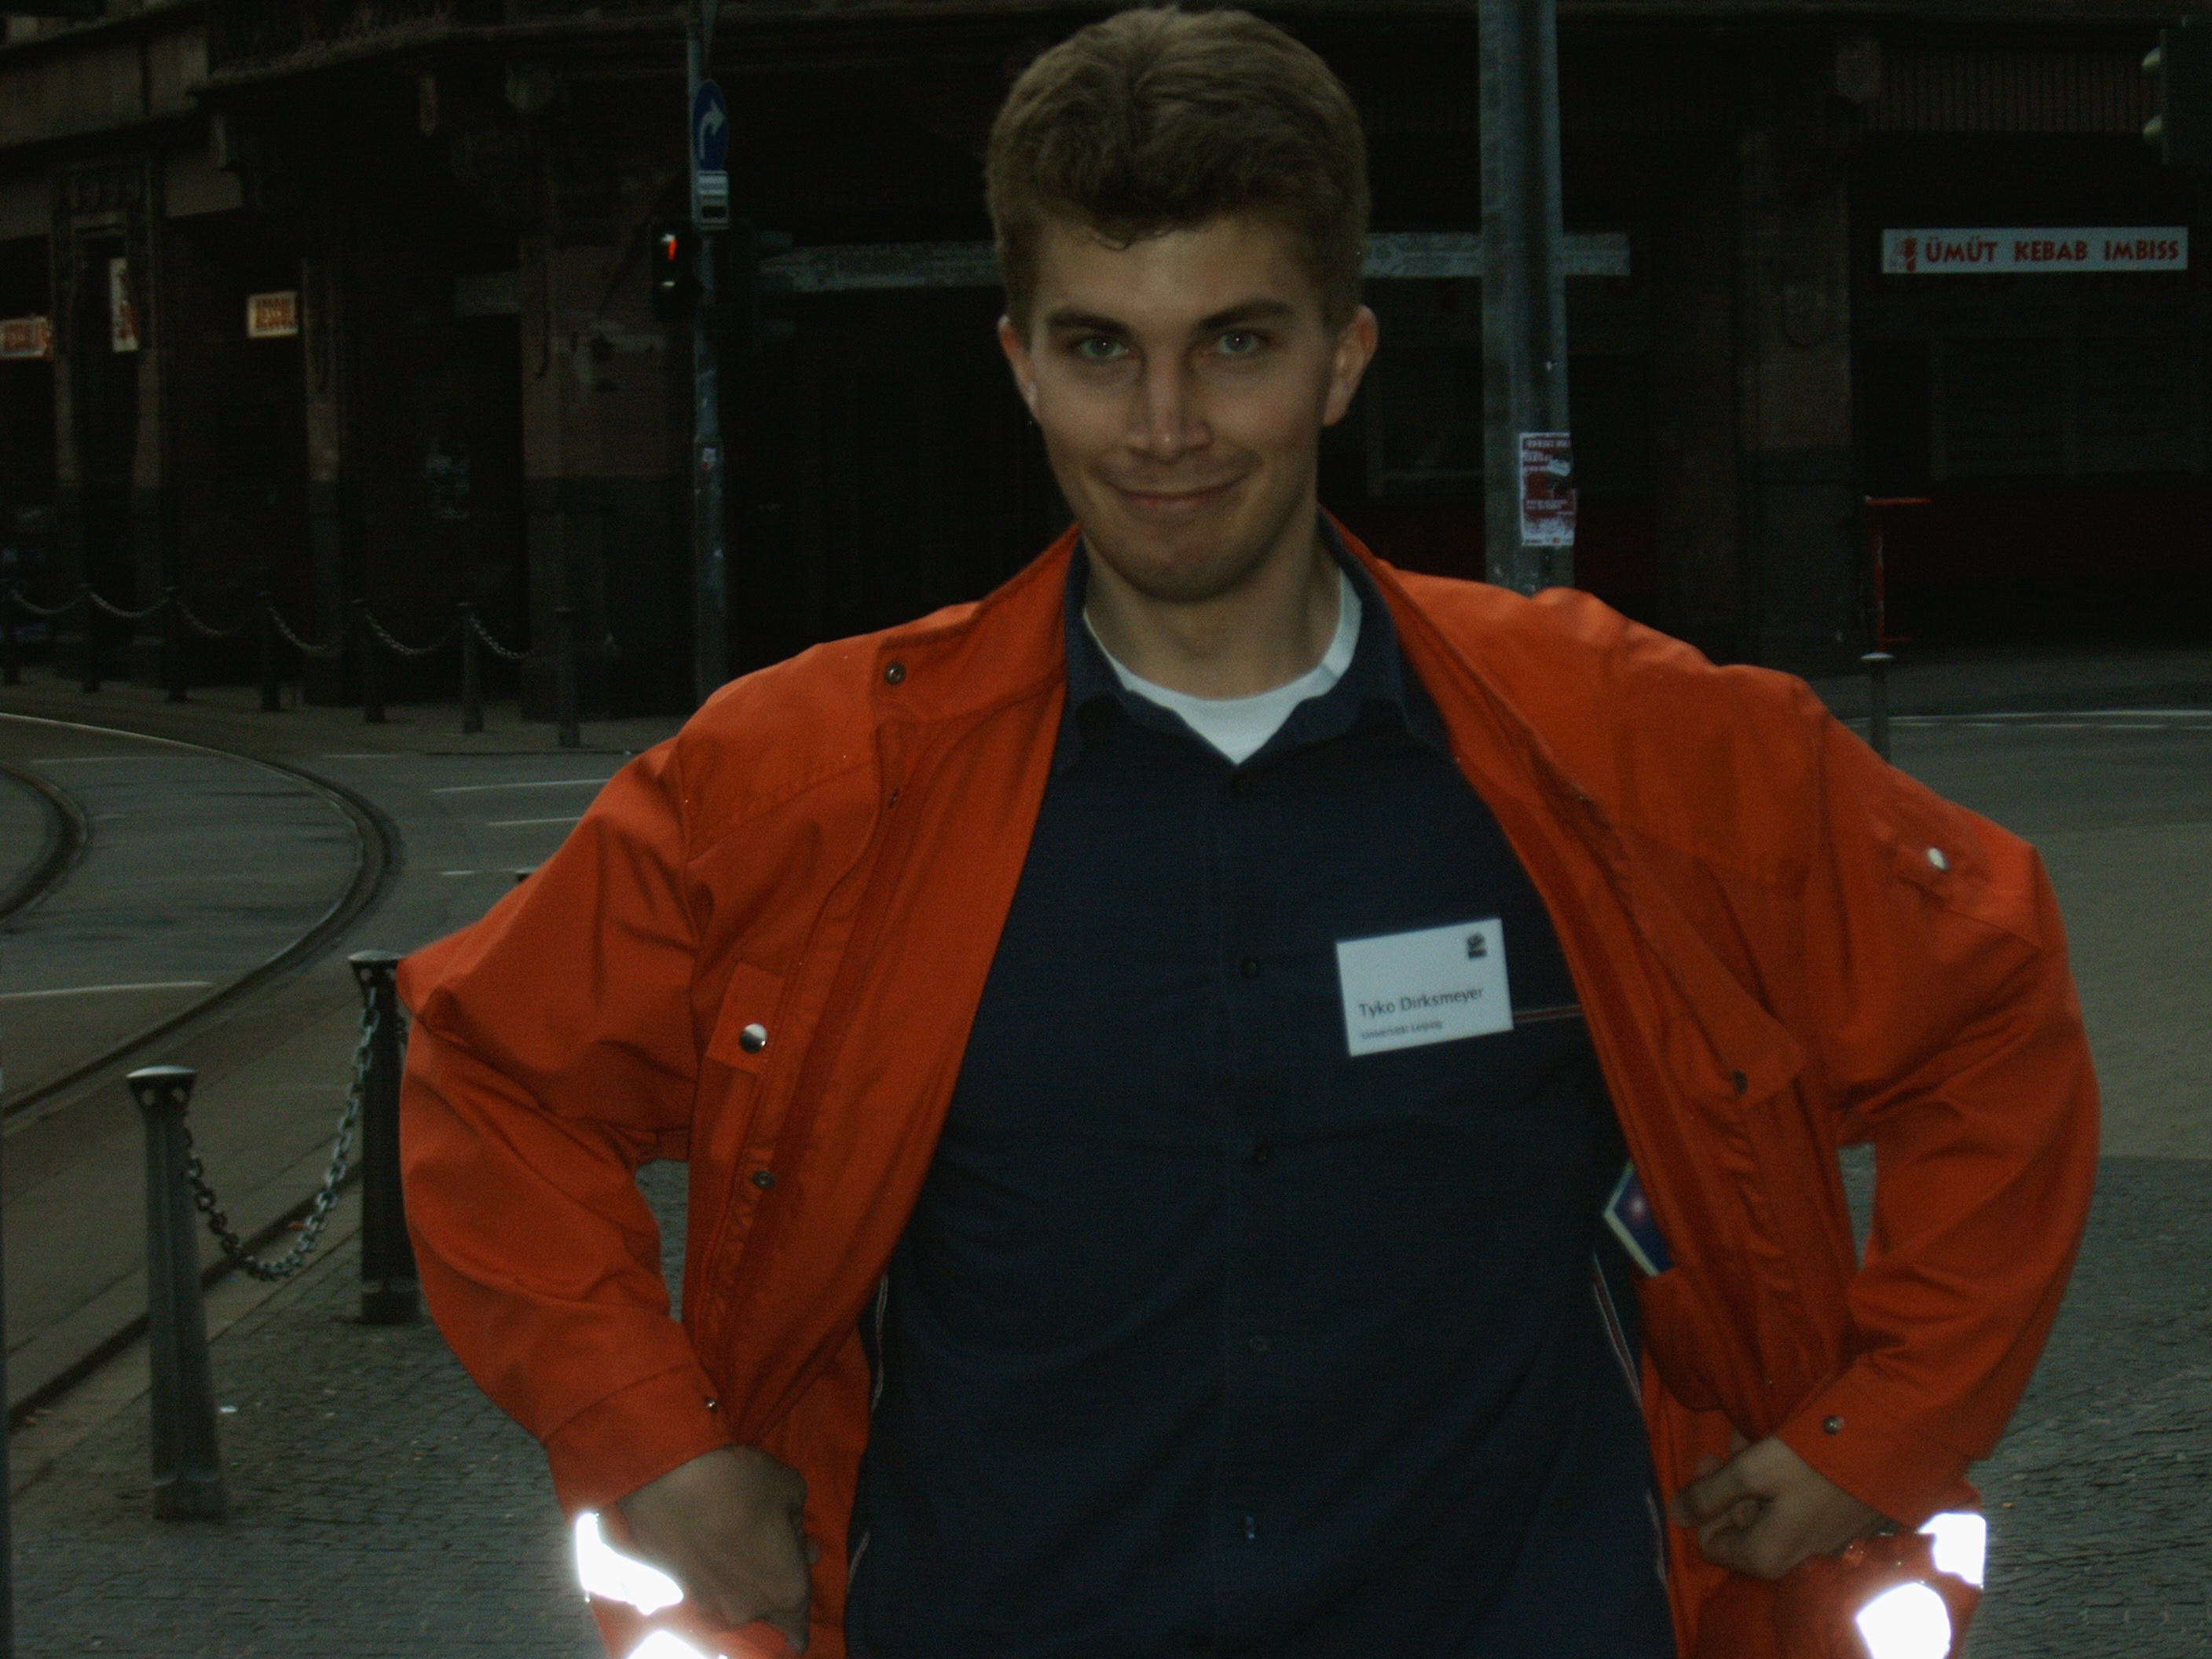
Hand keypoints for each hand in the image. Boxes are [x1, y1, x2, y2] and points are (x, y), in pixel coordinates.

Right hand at [616, 1445, 820, 1651]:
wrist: (665, 1480)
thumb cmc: (740, 1483)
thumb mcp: (789, 1487)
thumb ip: (797, 1517)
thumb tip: (793, 1533)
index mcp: (785, 1587)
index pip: (799, 1621)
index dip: (800, 1627)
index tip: (800, 1640)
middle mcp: (748, 1606)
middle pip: (769, 1606)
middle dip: (776, 1584)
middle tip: (782, 1548)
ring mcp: (712, 1602)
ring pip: (739, 1598)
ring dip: (747, 1577)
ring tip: (747, 1541)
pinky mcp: (681, 1587)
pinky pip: (712, 1587)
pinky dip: (718, 1572)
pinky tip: (717, 1546)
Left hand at [1670, 1432, 1884, 1580]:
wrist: (1885, 1450)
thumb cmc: (1812, 1459)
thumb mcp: (1751, 1469)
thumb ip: (1708, 1494)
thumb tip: (1674, 1514)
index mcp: (1765, 1557)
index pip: (1710, 1544)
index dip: (1702, 1504)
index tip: (1710, 1460)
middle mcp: (1792, 1562)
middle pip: (1739, 1528)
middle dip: (1728, 1485)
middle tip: (1732, 1445)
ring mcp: (1816, 1547)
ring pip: (1765, 1514)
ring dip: (1751, 1477)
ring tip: (1754, 1438)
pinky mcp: (1835, 1529)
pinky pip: (1793, 1509)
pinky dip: (1778, 1481)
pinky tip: (1778, 1448)